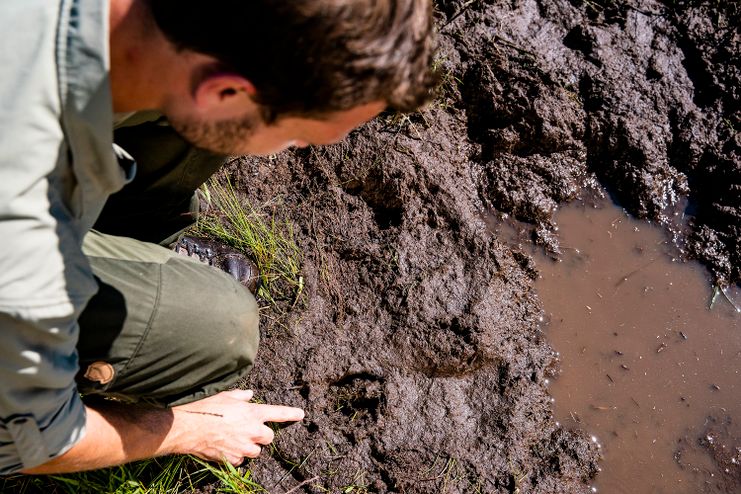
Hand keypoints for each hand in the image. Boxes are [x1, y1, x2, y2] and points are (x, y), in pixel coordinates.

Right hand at [171, 389, 303, 464]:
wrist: (188, 427)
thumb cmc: (206, 407)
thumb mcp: (225, 396)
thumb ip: (241, 397)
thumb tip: (250, 394)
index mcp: (253, 413)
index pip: (278, 413)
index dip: (290, 413)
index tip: (301, 414)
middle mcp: (252, 431)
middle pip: (268, 437)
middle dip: (261, 434)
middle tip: (248, 429)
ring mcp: (243, 447)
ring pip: (256, 451)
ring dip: (249, 446)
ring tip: (234, 438)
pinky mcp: (233, 459)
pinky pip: (240, 460)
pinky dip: (236, 455)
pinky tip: (225, 447)